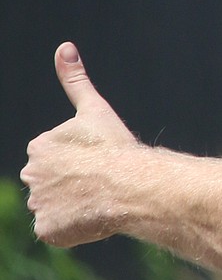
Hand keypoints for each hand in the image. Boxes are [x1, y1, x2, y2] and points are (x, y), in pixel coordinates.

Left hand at [21, 43, 138, 247]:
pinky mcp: (47, 230)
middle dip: (71, 186)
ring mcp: (38, 204)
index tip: (98, 161)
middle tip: (98, 183)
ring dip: (73, 207)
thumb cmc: (116, 146)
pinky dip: (73, 230)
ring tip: (97, 201)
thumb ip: (75, 80)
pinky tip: (92, 218)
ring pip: (55, 209)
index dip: (80, 163)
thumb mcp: (94, 109)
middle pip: (51, 185)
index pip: (54, 160)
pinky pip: (57, 232)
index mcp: (39, 147)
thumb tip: (64, 47)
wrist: (131, 184)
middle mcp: (31, 176)